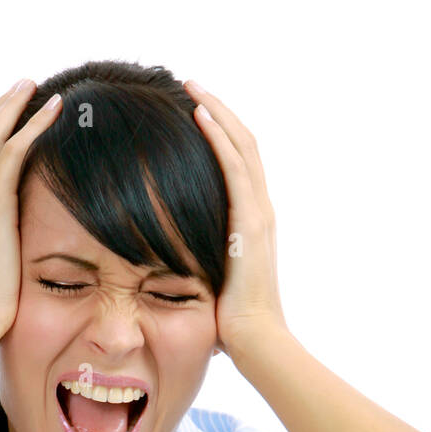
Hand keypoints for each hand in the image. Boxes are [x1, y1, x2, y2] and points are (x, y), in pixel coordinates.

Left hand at [184, 81, 287, 361]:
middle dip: (218, 112)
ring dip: (216, 112)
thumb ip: (198, 272)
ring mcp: (259, 214)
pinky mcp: (251, 221)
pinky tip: (199, 115)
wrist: (258, 344)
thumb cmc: (233, 330)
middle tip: (192, 87)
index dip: (220, 137)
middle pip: (243, 145)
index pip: (239, 167)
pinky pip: (233, 167)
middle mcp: (261, 212)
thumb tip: (169, 277)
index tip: (195, 116)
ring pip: (241, 146)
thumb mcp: (211, 289)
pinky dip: (218, 136)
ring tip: (192, 88)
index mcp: (252, 226)